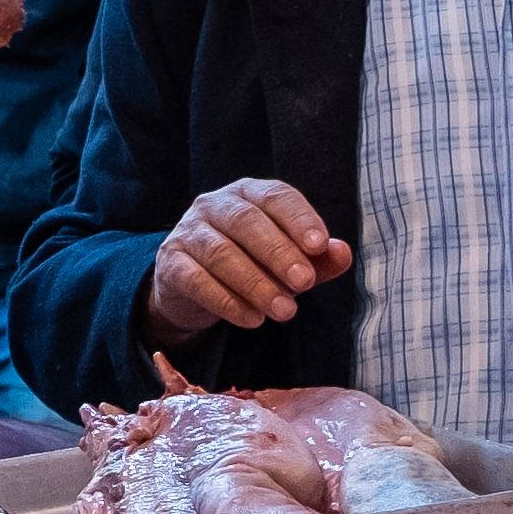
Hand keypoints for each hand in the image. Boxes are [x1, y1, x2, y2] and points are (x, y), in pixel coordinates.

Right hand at [142, 177, 351, 338]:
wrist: (192, 286)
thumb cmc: (250, 263)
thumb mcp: (289, 261)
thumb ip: (317, 259)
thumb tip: (342, 253)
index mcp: (248, 193)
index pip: (276, 196)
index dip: (299, 219)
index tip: (320, 244)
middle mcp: (214, 204)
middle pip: (246, 222)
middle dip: (279, 253)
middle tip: (304, 283)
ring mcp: (187, 232)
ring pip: (220, 252)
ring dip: (256, 283)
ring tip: (285, 311)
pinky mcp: (170, 264)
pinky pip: (196, 280)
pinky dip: (227, 301)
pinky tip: (252, 319)